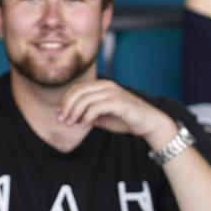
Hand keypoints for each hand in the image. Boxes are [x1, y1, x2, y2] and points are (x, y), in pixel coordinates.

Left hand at [57, 80, 174, 141]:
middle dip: (67, 107)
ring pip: (85, 99)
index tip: (60, 115)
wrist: (149, 123)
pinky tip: (85, 125)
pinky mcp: (119, 102)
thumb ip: (88, 114)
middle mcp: (107, 85)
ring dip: (74, 113)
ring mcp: (113, 93)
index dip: (65, 101)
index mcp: (102, 85)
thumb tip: (70, 117)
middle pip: (78, 92)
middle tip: (63, 121)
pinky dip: (87, 117)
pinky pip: (96, 107)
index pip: (77, 89)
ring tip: (72, 124)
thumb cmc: (126, 119)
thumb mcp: (103, 116)